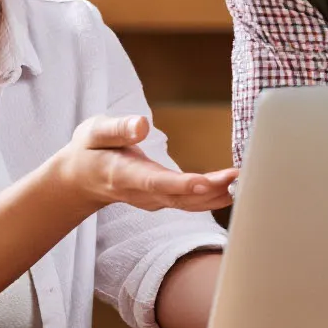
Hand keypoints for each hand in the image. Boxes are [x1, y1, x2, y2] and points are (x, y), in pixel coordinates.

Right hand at [45, 114, 236, 212]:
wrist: (81, 180)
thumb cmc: (90, 150)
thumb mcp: (94, 132)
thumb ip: (117, 129)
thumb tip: (142, 125)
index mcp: (124, 175)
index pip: (155, 181)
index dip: (180, 184)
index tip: (204, 181)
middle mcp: (142, 193)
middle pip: (181, 196)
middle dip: (211, 189)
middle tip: (240, 176)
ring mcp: (154, 200)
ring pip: (190, 203)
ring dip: (219, 194)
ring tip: (246, 181)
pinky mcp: (164, 199)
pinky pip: (192, 202)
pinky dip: (213, 196)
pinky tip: (235, 188)